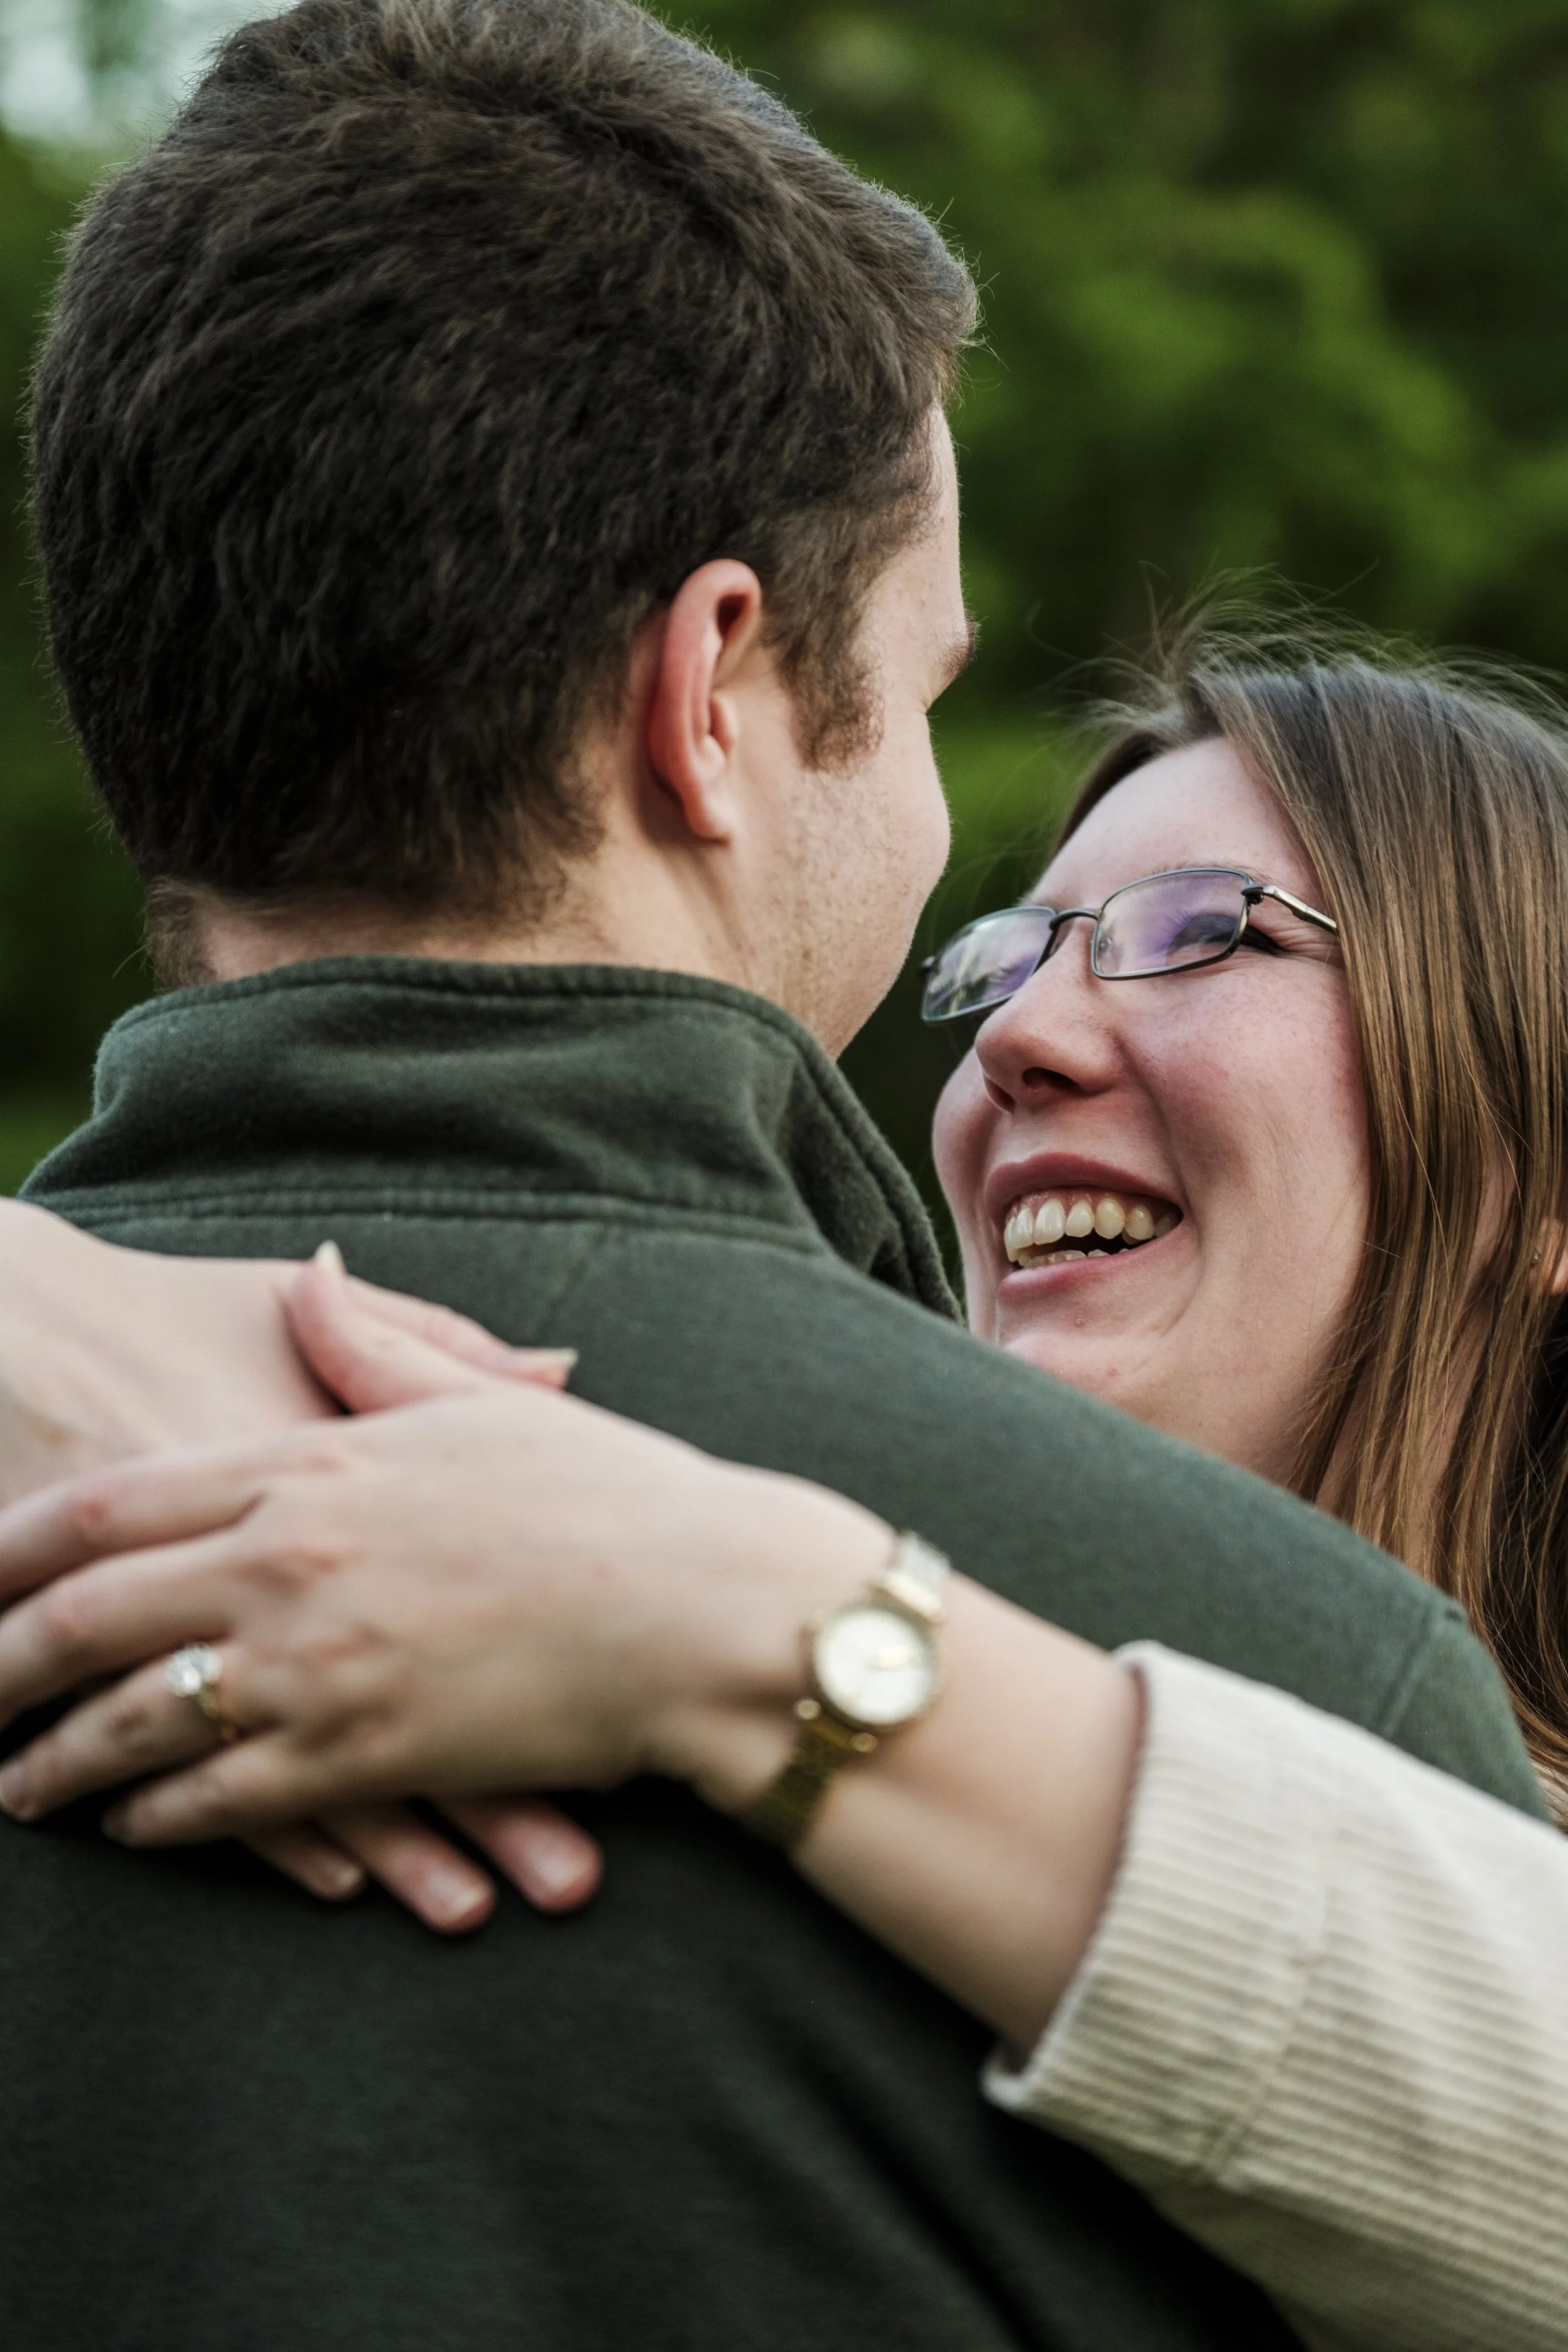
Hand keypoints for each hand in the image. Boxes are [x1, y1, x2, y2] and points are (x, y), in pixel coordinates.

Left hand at [0, 1204, 600, 1925]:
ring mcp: (318, 1667)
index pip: (112, 1507)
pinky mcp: (362, 1760)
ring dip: (55, 1763)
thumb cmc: (609, 1493)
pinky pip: (215, 1802)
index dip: (13, 1547)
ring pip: (131, 1724)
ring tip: (14, 1787)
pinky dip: (153, 1820)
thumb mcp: (480, 1399)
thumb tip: (310, 1272)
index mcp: (312, 1465)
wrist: (706, 1608)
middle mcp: (290, 1563)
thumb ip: (372, 1341)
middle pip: (88, 1618)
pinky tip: (127, 1828)